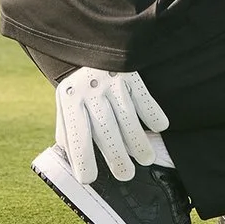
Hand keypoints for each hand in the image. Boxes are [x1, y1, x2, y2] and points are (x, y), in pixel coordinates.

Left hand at [54, 67, 169, 182]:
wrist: (87, 43)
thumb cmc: (78, 87)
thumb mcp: (66, 105)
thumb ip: (69, 133)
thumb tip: (74, 164)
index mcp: (70, 100)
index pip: (76, 134)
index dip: (82, 158)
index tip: (88, 180)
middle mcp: (90, 90)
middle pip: (105, 129)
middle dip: (117, 156)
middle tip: (126, 175)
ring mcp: (110, 81)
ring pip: (127, 116)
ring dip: (138, 141)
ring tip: (146, 159)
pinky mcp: (130, 73)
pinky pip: (144, 97)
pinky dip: (153, 114)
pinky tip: (159, 128)